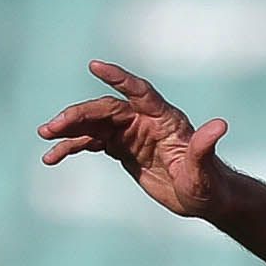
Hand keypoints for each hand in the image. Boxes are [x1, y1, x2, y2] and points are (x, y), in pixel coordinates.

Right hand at [34, 61, 237, 217]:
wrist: (202, 199)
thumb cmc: (209, 185)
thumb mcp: (204, 171)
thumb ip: (205, 149)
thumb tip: (220, 125)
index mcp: (165, 118)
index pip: (139, 92)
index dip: (118, 78)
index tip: (95, 66)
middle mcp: (144, 120)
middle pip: (106, 109)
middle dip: (79, 116)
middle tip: (53, 127)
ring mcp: (130, 133)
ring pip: (93, 124)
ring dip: (68, 128)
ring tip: (45, 136)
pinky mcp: (121, 148)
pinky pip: (91, 142)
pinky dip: (71, 147)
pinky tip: (52, 156)